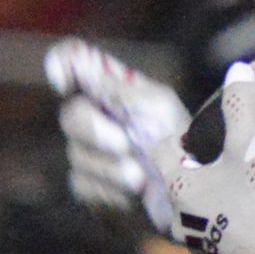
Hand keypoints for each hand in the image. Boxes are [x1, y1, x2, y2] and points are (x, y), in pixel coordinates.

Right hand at [44, 38, 184, 235]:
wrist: (194, 193)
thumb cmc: (181, 141)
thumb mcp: (156, 106)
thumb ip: (115, 88)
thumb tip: (74, 63)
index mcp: (111, 87)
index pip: (72, 60)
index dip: (60, 64)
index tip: (64, 83)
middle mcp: (94, 115)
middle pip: (70, 114)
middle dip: (96, 131)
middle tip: (125, 144)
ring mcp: (89, 152)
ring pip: (77, 155)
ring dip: (112, 168)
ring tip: (142, 176)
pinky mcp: (90, 186)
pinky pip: (82, 185)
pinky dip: (110, 190)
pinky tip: (132, 193)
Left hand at [165, 57, 254, 253]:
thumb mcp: (252, 144)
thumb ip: (242, 105)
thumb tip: (238, 69)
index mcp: (179, 188)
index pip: (163, 153)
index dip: (180, 138)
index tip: (200, 134)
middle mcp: (181, 220)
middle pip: (180, 185)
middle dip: (197, 171)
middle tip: (223, 159)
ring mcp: (201, 246)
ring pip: (197, 213)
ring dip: (211, 200)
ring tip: (238, 187)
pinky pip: (218, 235)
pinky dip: (227, 223)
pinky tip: (249, 216)